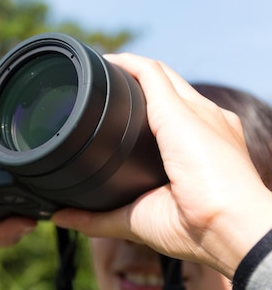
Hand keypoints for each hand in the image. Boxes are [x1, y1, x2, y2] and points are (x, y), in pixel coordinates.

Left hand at [52, 53, 271, 278]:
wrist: (227, 226)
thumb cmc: (195, 228)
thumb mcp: (135, 220)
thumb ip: (97, 218)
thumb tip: (61, 217)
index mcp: (198, 146)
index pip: (169, 116)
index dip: (140, 109)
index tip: (111, 114)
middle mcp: (201, 122)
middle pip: (164, 90)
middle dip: (132, 84)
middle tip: (96, 88)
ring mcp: (194, 112)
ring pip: (157, 76)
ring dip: (126, 69)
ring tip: (96, 68)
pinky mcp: (180, 109)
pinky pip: (151, 73)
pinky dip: (127, 64)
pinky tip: (105, 61)